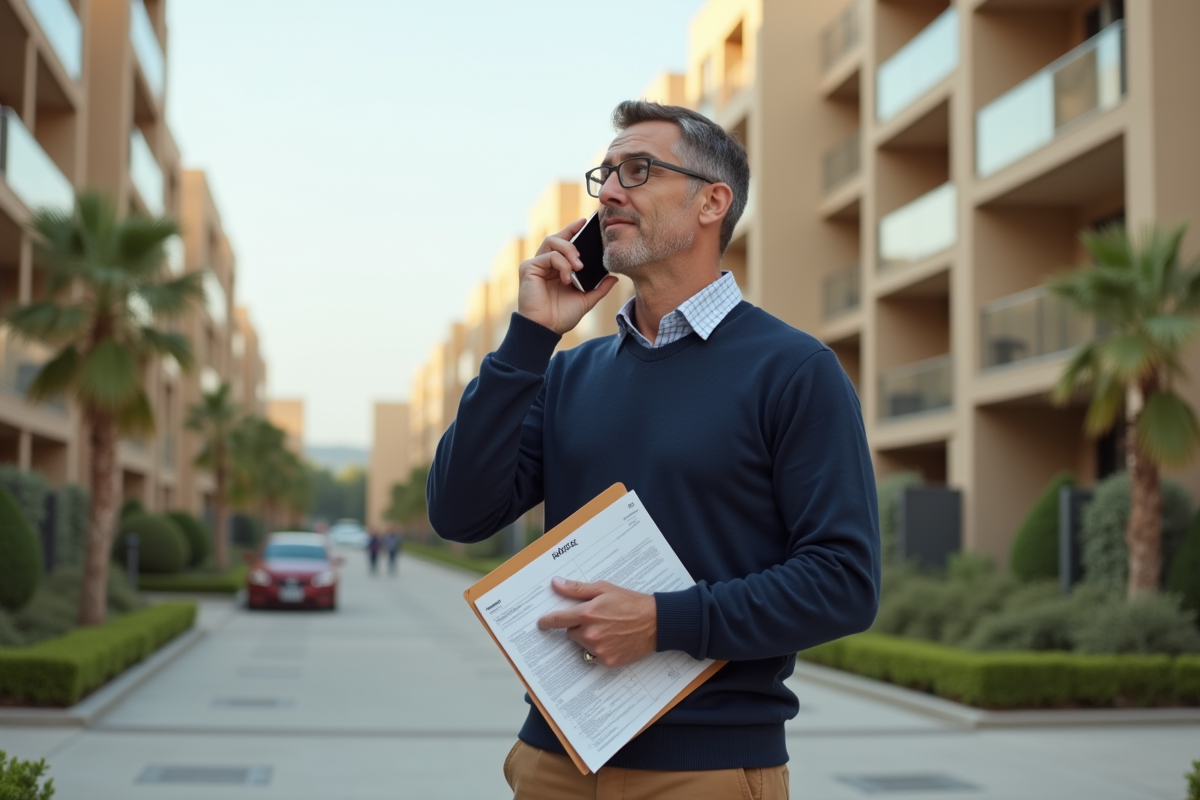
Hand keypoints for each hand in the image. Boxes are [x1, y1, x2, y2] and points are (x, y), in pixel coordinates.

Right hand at [518, 219, 618, 334]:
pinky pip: (548, 256)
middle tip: (584, 251)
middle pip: (557, 237)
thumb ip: (599, 287)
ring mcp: (536, 264)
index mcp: (557, 267)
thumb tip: (614, 277)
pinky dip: (561, 264)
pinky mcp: (528, 268)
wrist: (546, 329)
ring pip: (552, 242)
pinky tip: (567, 278)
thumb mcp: (587, 299)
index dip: (573, 229)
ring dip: (568, 250)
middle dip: (573, 237)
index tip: (586, 222)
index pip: (565, 242)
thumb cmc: (562, 315)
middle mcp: (545, 263)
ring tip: (579, 266)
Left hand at [536, 578, 656, 667]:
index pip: (558, 620)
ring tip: (609, 629)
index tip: (542, 623)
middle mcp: (590, 633)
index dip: (548, 621)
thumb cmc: (630, 602)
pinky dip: (601, 649)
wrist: (656, 622)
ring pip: (583, 644)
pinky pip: (595, 656)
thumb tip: (556, 583)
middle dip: (579, 626)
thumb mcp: (604, 589)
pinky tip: (614, 640)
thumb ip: (577, 589)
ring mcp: (599, 649)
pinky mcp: (608, 661)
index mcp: (587, 613)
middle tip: (598, 619)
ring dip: (590, 638)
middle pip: (571, 633)